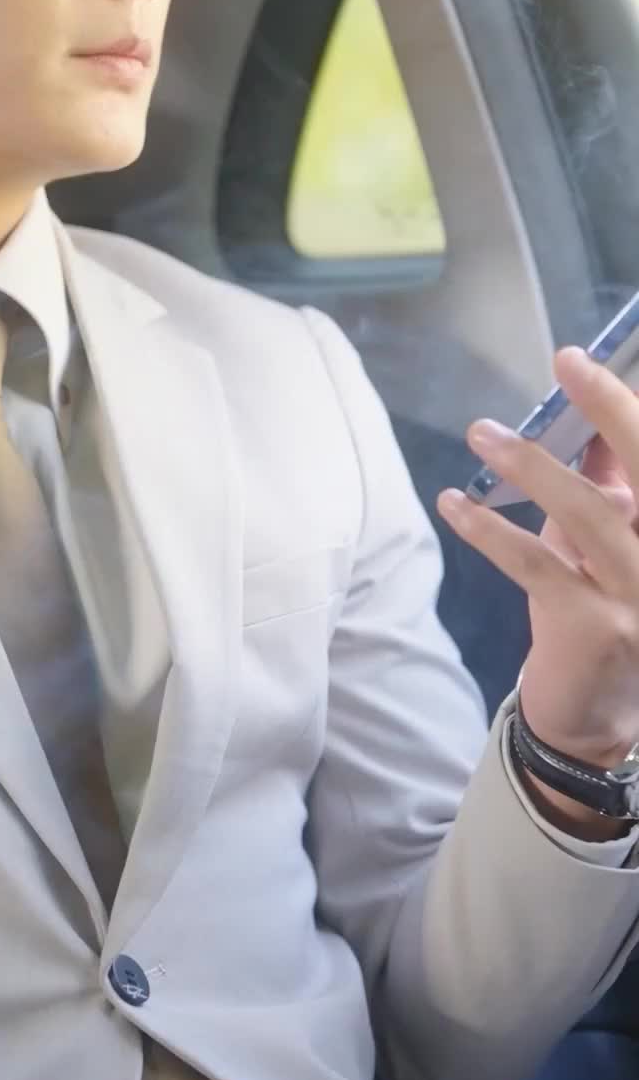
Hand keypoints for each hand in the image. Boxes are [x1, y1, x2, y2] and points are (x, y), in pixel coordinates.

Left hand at [438, 348, 638, 837]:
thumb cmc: (604, 609)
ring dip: (532, 467)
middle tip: (567, 365)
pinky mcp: (595, 630)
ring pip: (588, 515)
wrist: (597, 718)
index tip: (581, 361)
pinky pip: (536, 565)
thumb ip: (608, 484)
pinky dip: (491, 529)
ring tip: (482, 434)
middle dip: (611, 412)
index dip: (625, 407)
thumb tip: (585, 418)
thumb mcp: (612, 542)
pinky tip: (456, 504)